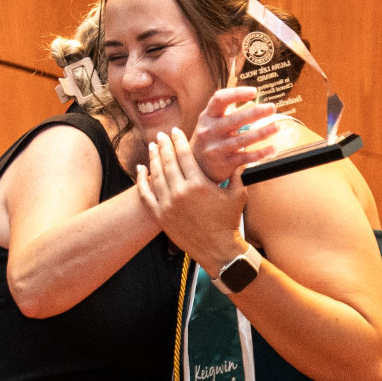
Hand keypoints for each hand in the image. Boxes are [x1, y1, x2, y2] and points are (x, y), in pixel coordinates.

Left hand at [137, 128, 247, 275]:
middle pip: (167, 161)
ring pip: (156, 175)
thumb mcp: (237, 194)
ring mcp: (168, 205)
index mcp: (198, 184)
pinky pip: (145, 195)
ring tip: (152, 147)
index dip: (178, 141)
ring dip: (153, 158)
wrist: (218, 250)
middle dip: (163, 145)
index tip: (175, 131)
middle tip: (161, 135)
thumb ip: (236, 172)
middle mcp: (180, 192)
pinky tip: (140, 168)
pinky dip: (141, 180)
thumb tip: (240, 153)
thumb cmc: (229, 221)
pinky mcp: (160, 216)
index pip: (184, 155)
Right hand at [190, 87, 278, 182]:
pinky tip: (273, 148)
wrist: (197, 167)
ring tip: (277, 126)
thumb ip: (231, 112)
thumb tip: (253, 102)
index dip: (237, 93)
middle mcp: (209, 131)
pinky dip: (261, 153)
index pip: (219, 99)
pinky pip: (246, 157)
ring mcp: (216, 148)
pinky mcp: (224, 163)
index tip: (254, 92)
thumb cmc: (210, 139)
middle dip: (256, 113)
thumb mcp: (214, 123)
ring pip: (242, 139)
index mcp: (208, 116)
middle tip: (272, 108)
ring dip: (262, 132)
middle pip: (234, 119)